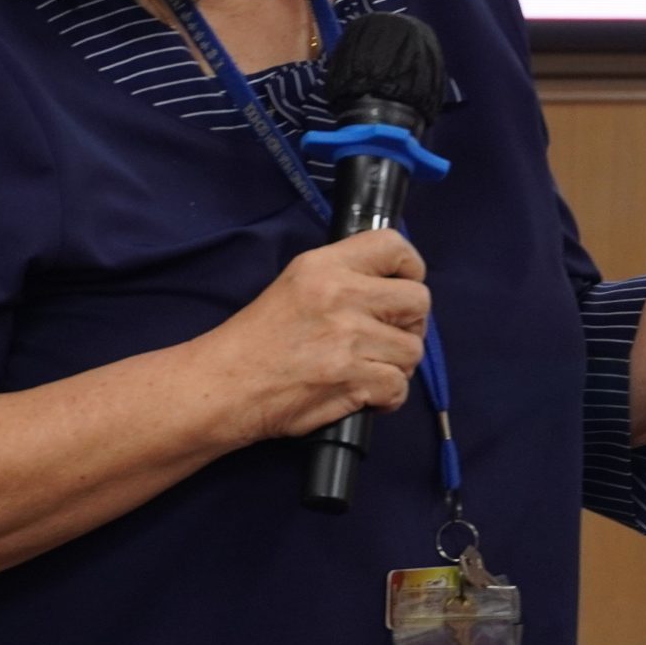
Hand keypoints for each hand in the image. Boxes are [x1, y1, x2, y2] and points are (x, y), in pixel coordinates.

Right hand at [202, 230, 431, 444]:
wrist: (227, 385)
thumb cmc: (259, 339)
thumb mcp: (297, 283)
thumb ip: (344, 276)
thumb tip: (392, 283)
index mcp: (326, 266)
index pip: (394, 246)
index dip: (411, 268)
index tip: (404, 286)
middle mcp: (342, 296)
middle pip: (418, 301)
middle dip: (411, 323)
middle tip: (389, 336)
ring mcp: (349, 339)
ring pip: (412, 350)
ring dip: (397, 364)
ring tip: (369, 368)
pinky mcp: (352, 379)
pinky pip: (399, 387)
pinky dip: (387, 397)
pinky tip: (364, 394)